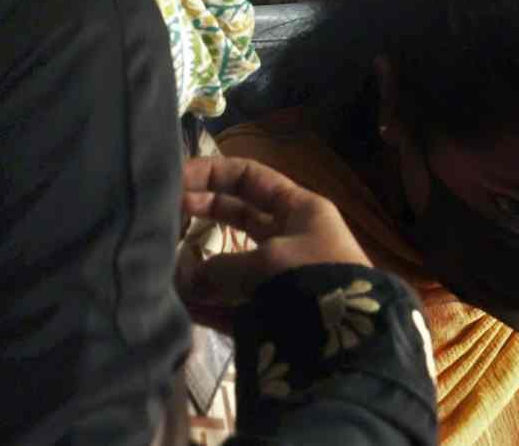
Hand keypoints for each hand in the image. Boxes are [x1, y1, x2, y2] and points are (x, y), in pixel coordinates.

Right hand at [177, 156, 369, 330]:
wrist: (353, 344)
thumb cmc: (316, 282)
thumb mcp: (268, 262)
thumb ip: (222, 266)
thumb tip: (186, 279)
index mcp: (299, 210)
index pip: (251, 177)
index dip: (213, 174)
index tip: (176, 180)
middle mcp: (290, 238)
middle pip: (238, 215)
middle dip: (203, 213)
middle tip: (165, 217)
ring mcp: (279, 278)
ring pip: (232, 262)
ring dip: (201, 265)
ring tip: (165, 266)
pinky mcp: (273, 315)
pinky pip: (233, 303)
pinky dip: (209, 303)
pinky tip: (181, 305)